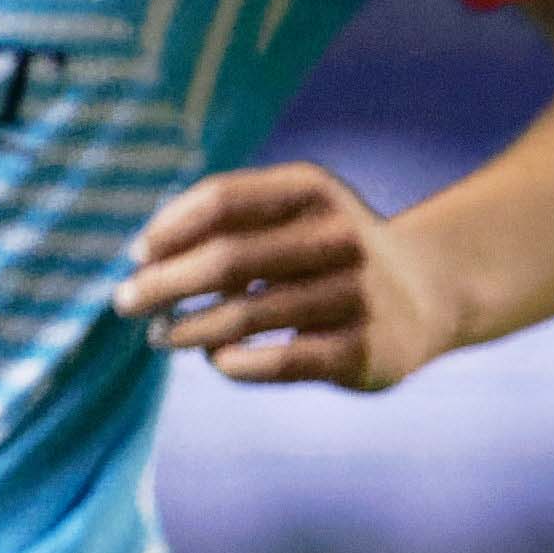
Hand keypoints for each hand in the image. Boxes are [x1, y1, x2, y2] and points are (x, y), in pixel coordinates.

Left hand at [129, 161, 466, 388]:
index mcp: (315, 190)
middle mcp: (340, 236)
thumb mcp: (294, 213)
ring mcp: (356, 295)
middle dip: (163, 283)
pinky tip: (216, 358)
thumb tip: (143, 258)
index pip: (222, 199)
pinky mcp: (363, 351)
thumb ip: (228, 221)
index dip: (169, 228)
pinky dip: (232, 362)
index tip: (137, 254)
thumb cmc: (330, 252)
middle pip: (227, 258)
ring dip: (187, 328)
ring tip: (159, 337)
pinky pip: (276, 361)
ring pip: (244, 316)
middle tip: (124, 303)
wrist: (429, 293)